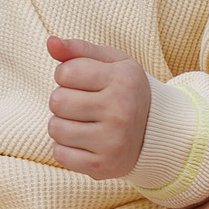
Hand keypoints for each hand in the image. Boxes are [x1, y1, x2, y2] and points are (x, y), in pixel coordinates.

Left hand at [46, 36, 151, 180]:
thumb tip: (51, 41)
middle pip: (57, 101)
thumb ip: (79, 49)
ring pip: (55, 129)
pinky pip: (60, 154)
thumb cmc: (125, 90)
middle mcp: (120, 112)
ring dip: (62, 123)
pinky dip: (65, 147)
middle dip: (63, 99)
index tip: (82, 81)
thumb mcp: (111, 62)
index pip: (65, 72)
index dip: (66, 75)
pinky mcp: (102, 167)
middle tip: (82, 103)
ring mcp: (112, 142)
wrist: (157, 133)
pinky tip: (83, 141)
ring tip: (82, 122)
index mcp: (123, 81)